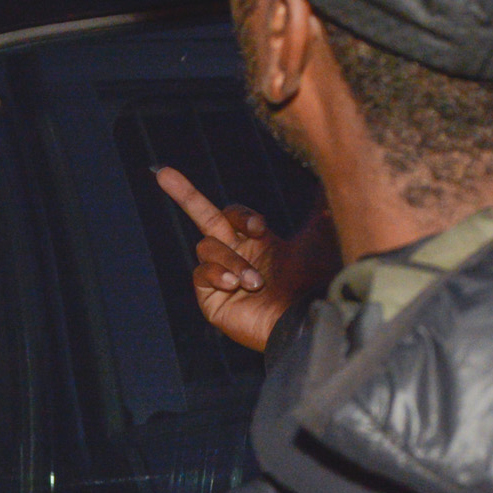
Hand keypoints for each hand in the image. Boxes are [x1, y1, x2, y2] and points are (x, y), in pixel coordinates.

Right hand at [155, 166, 336, 352]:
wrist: (309, 319)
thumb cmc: (316, 282)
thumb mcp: (318, 239)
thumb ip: (320, 210)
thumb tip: (329, 180)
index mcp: (258, 242)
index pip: (231, 214)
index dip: (241, 215)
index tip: (259, 227)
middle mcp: (238, 256)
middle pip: (203, 217)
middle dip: (184, 193)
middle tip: (163, 173)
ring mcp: (222, 277)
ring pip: (207, 247)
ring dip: (232, 260)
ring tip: (255, 282)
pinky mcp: (213, 300)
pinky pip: (200, 274)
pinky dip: (217, 274)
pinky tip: (234, 284)